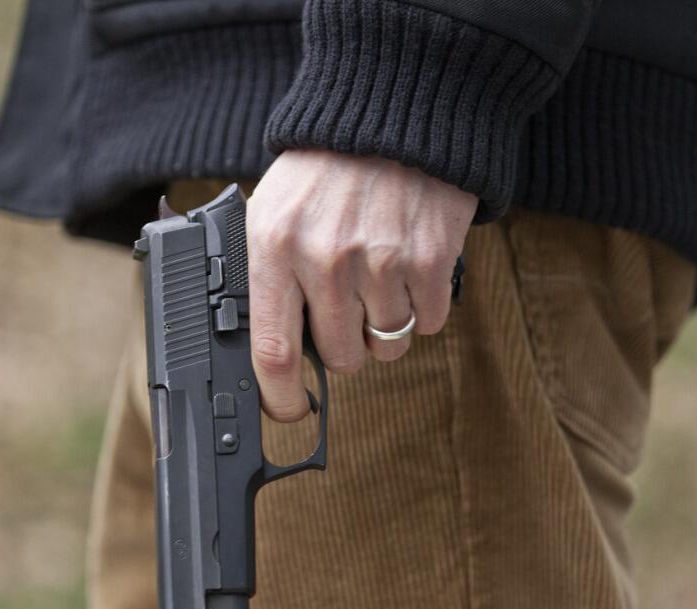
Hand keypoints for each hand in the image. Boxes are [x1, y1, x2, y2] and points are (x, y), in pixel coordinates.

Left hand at [246, 148, 477, 421]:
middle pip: (340, 358)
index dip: (282, 397)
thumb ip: (266, 277)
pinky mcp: (430, 259)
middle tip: (346, 314)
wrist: (393, 110)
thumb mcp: (271, 211)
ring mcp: (381, 261)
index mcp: (275, 248)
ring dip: (385, 328)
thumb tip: (269, 352)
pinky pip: (429, 323)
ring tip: (379, 279)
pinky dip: (422, 307)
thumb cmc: (324, 169)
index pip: (272, 350)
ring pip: (387, 346)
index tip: (292, 409)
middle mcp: (326, 260)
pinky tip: (410, 268)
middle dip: (344, 350)